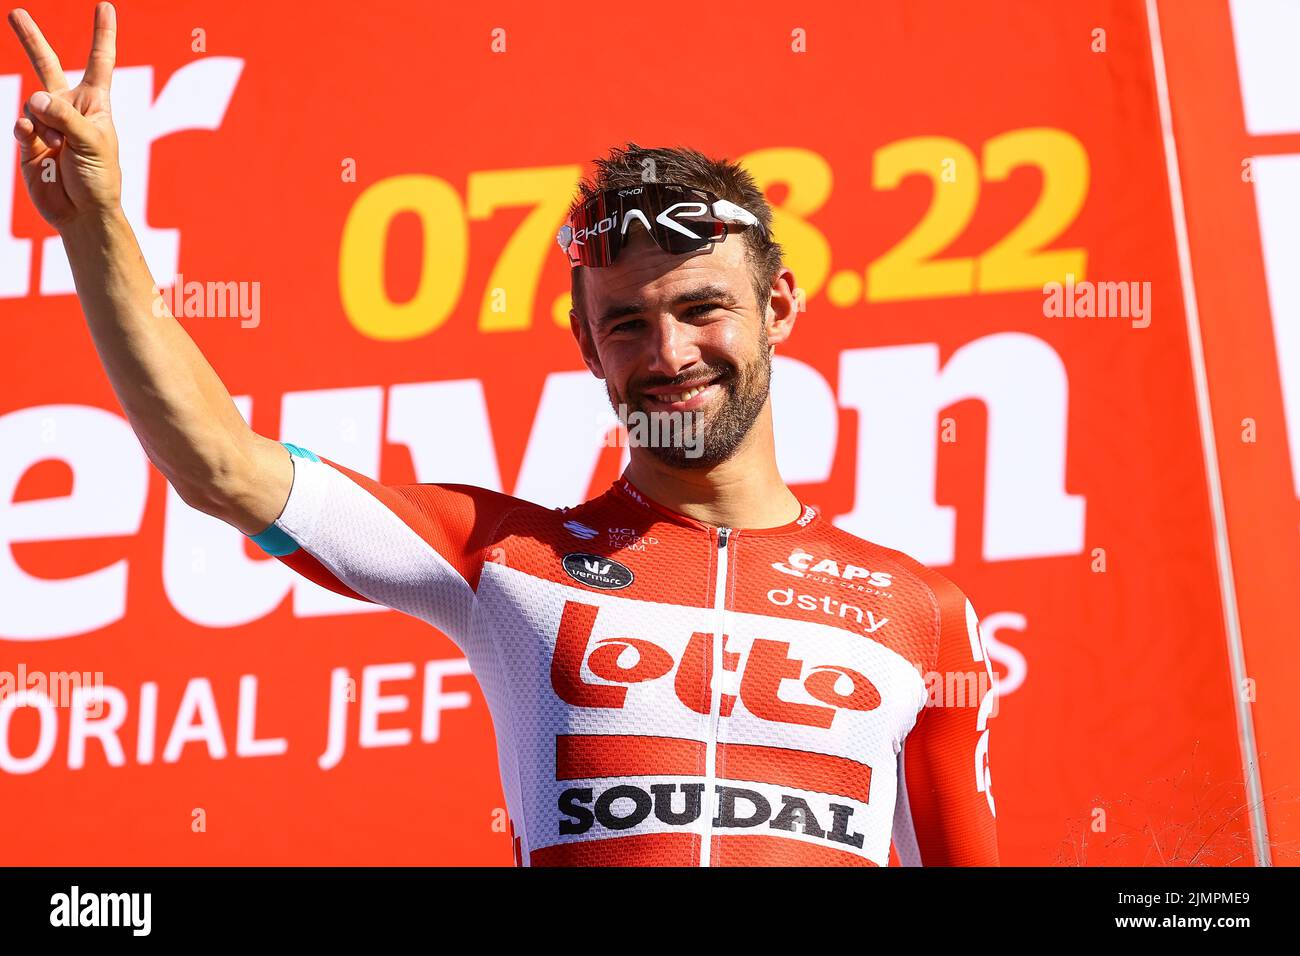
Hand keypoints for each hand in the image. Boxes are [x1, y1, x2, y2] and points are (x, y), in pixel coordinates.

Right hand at [8, 3, 121, 230]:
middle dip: (30, 39)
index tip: (105, 6)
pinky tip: (35, 140)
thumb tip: (34, 98)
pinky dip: (26, 130)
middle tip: (16, 13)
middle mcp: (68, 108)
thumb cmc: (98, 179)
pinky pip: (20, 124)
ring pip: (32, 104)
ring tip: (58, 146)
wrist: (81, 212)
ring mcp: (46, 123)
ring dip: (43, 122)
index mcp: (95, 104)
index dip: (102, 34)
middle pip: (46, 65)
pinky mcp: (28, 140)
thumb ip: (65, 116)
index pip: (99, 62)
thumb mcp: (93, 143)